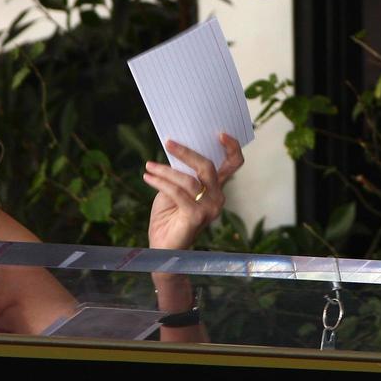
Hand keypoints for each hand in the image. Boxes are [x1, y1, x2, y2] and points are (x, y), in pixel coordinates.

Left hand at [142, 134, 243, 252]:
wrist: (162, 247)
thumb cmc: (169, 216)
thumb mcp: (175, 188)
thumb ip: (181, 172)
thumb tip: (174, 147)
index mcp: (216, 188)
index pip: (233, 165)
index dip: (231, 147)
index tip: (219, 133)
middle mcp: (218, 198)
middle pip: (208, 167)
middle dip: (187, 153)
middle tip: (168, 143)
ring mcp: (209, 209)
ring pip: (189, 180)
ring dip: (165, 170)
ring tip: (149, 166)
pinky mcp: (196, 217)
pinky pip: (177, 192)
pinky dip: (160, 182)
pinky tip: (148, 177)